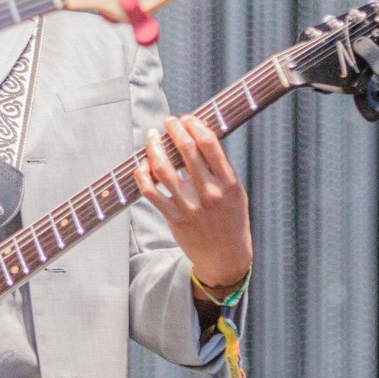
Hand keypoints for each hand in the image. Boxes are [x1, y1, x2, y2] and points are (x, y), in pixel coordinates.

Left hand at [135, 116, 252, 294]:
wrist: (226, 258)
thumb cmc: (231, 220)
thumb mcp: (236, 192)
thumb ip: (219, 168)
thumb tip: (197, 137)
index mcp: (229, 183)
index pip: (209, 144)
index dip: (194, 125)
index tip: (187, 119)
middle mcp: (210, 193)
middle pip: (186, 150)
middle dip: (174, 129)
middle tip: (169, 121)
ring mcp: (190, 206)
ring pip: (163, 168)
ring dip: (154, 147)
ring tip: (152, 137)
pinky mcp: (174, 219)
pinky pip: (151, 192)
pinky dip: (143, 175)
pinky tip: (143, 165)